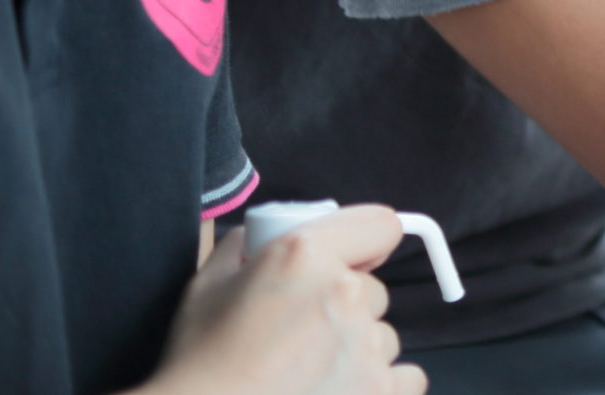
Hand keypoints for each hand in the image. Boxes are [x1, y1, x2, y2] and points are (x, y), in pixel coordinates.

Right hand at [144, 206, 421, 394]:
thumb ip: (245, 246)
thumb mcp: (206, 286)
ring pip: (382, 338)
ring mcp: (366, 347)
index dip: (365, 244)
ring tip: (307, 375)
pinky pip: (405, 378)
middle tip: (303, 335)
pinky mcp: (380, 391)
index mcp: (305, 256)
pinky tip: (339, 390)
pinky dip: (380, 386)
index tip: (350, 262)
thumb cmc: (198, 364)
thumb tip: (265, 233)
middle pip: (373, 291)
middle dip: (346, 308)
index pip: (381, 225)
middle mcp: (345, 294)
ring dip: (356, 352)